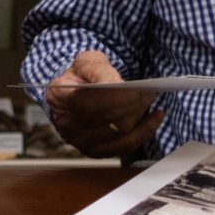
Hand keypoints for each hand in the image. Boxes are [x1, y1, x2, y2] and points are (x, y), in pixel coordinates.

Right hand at [42, 50, 162, 156]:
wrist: (76, 93)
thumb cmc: (82, 76)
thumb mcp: (87, 63)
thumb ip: (100, 71)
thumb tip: (117, 85)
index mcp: (58, 97)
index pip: (85, 101)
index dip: (113, 97)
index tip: (137, 89)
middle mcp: (65, 123)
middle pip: (105, 119)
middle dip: (132, 105)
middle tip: (150, 92)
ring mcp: (80, 141)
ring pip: (118, 132)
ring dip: (139, 115)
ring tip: (149, 100)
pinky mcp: (95, 151)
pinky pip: (126, 146)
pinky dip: (145, 131)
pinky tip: (156, 117)